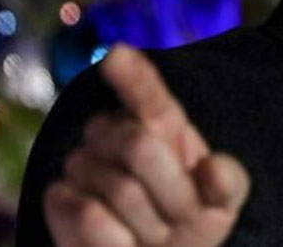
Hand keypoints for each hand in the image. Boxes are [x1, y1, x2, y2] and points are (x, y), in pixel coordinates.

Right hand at [43, 44, 250, 246]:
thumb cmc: (187, 222)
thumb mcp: (219, 203)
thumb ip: (226, 183)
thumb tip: (215, 170)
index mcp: (160, 123)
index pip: (147, 95)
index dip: (132, 76)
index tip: (117, 55)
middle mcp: (115, 132)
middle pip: (141, 147)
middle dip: (174, 194)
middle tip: (182, 219)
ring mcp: (81, 163)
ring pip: (119, 190)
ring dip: (148, 225)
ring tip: (151, 234)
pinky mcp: (56, 198)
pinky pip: (89, 217)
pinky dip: (116, 241)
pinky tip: (123, 243)